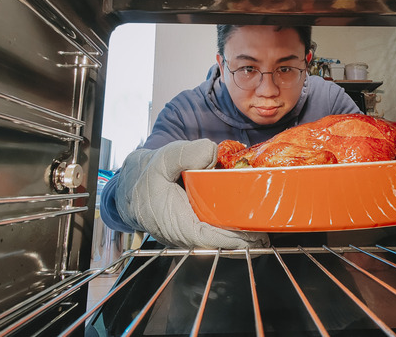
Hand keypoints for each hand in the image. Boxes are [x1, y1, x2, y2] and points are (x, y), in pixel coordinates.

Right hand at [113, 139, 269, 248]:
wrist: (129, 186)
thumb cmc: (144, 175)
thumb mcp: (163, 158)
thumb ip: (186, 153)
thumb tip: (211, 152)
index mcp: (175, 221)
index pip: (209, 237)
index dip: (232, 238)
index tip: (253, 236)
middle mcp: (181, 234)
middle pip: (217, 242)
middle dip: (241, 240)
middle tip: (266, 234)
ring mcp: (185, 235)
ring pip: (215, 241)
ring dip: (237, 239)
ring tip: (261, 234)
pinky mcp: (188, 230)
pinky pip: (210, 236)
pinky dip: (228, 233)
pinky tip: (244, 228)